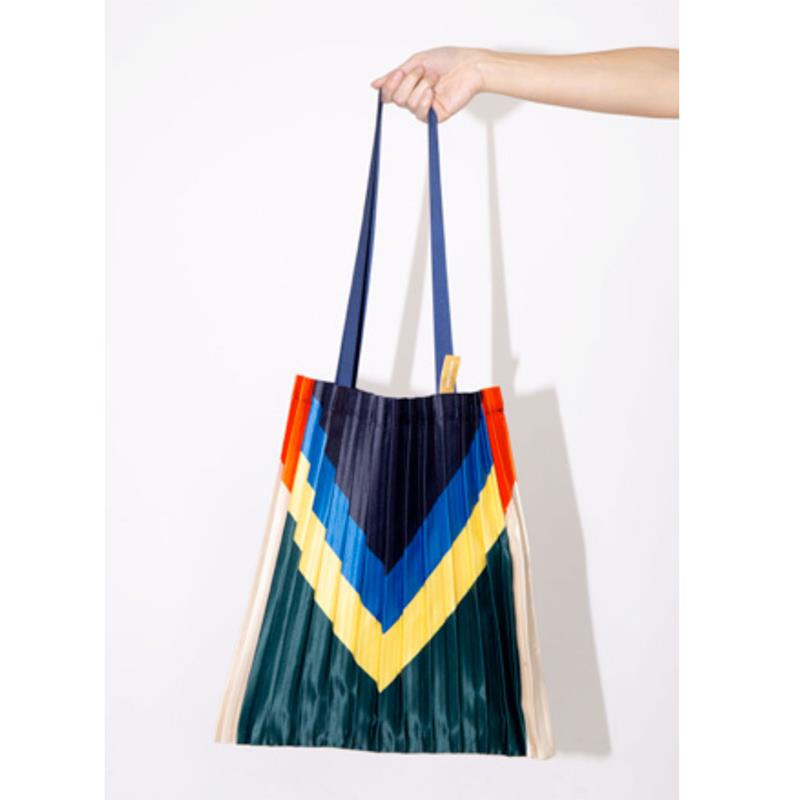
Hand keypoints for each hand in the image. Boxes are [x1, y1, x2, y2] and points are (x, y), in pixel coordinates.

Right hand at [371, 47, 488, 122]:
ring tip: (435, 78)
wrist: (469, 66)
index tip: (400, 72)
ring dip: (421, 86)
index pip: (388, 94)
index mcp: (409, 85)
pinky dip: (424, 101)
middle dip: (409, 82)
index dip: (390, 85)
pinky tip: (432, 93)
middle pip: (397, 98)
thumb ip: (395, 75)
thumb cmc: (447, 60)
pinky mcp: (435, 116)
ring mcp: (425, 107)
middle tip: (423, 71)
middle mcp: (415, 97)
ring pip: (408, 104)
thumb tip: (375, 85)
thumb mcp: (416, 62)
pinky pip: (420, 114)